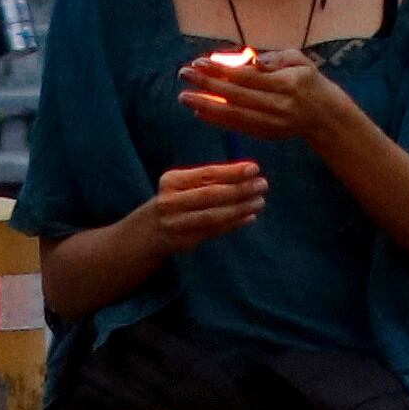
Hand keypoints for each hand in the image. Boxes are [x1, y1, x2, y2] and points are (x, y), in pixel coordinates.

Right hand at [140, 158, 266, 251]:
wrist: (146, 232)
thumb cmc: (172, 201)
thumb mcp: (180, 185)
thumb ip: (207, 180)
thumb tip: (246, 173)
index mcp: (172, 181)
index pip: (206, 174)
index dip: (232, 171)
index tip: (254, 167)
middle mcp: (171, 201)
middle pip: (211, 195)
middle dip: (240, 189)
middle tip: (262, 184)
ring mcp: (177, 223)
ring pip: (214, 215)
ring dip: (240, 208)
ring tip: (260, 201)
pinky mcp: (185, 241)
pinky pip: (214, 231)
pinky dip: (234, 224)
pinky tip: (249, 217)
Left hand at [175, 43, 350, 146]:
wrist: (325, 116)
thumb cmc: (309, 81)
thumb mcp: (299, 60)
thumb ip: (275, 58)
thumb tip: (252, 60)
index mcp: (286, 84)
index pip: (246, 77)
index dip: (221, 70)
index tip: (199, 62)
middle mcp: (278, 106)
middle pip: (236, 95)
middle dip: (207, 85)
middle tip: (183, 75)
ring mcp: (271, 123)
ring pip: (234, 115)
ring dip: (206, 106)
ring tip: (184, 96)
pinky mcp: (266, 135)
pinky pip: (237, 127)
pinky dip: (217, 120)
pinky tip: (200, 111)